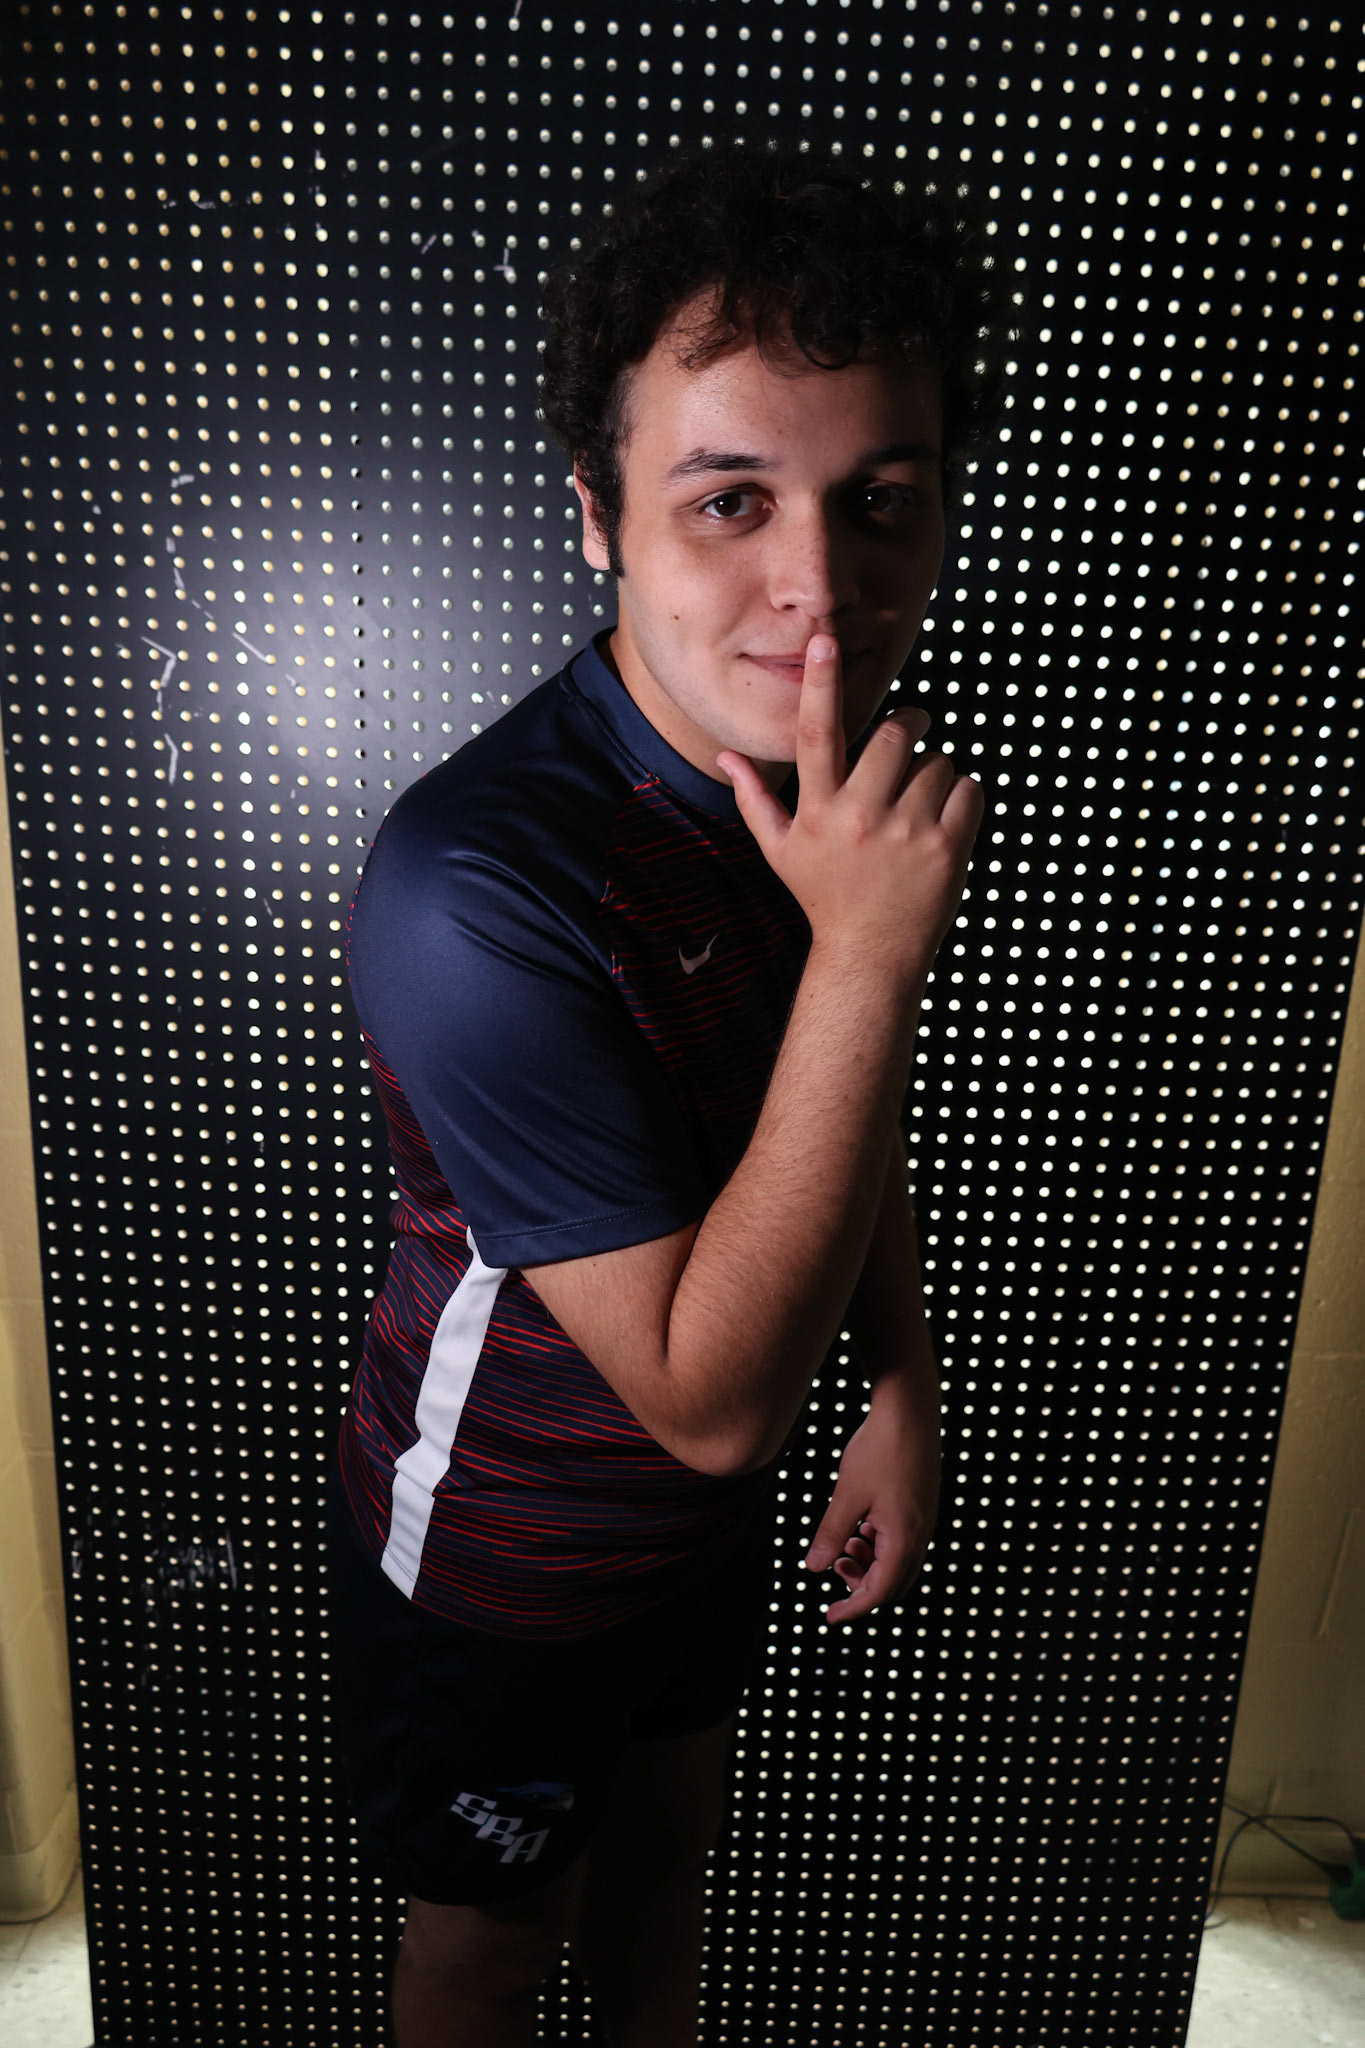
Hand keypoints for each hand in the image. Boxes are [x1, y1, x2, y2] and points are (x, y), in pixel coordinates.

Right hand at [716, 634, 983, 989]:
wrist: (872, 954)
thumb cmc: (824, 896)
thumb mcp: (780, 851)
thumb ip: (753, 799)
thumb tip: (725, 756)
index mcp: (817, 811)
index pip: (815, 734)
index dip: (820, 684)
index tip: (825, 641)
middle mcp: (859, 818)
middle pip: (894, 734)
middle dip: (908, 726)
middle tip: (911, 732)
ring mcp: (906, 834)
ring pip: (936, 762)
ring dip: (933, 772)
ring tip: (917, 807)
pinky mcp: (947, 849)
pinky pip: (967, 788)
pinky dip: (961, 796)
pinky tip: (941, 823)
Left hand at [803, 1397, 940, 1627]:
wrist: (910, 1408)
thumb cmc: (879, 1449)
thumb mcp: (847, 1495)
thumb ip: (830, 1534)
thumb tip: (813, 1570)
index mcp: (905, 1538)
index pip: (879, 1592)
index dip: (852, 1608)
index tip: (829, 1616)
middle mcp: (921, 1535)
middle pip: (894, 1584)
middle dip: (862, 1586)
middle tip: (833, 1567)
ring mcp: (924, 1520)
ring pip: (898, 1563)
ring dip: (869, 1564)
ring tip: (844, 1542)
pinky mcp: (921, 1506)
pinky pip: (902, 1542)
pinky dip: (879, 1544)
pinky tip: (859, 1524)